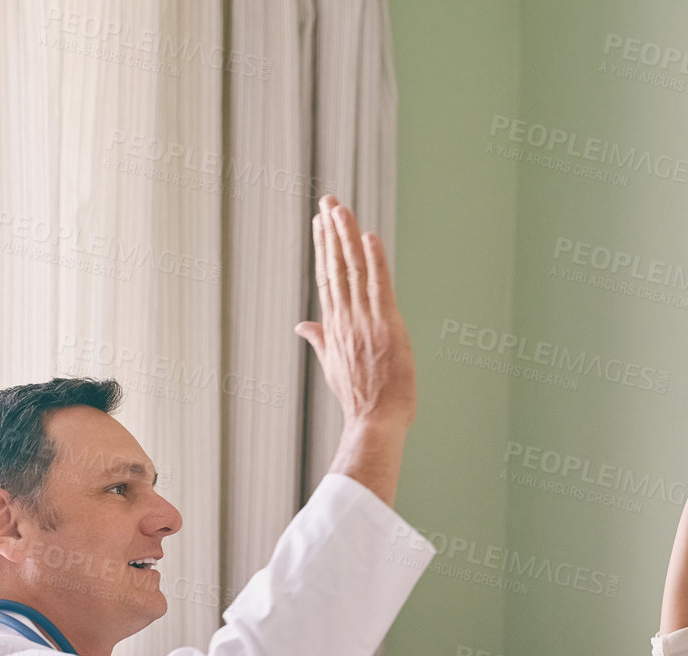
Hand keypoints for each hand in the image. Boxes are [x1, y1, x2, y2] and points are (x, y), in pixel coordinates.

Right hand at [295, 195, 414, 433]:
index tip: (319, 224)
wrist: (374, 422)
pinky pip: (378, 286)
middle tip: (327, 201)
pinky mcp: (385, 326)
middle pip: (335, 267)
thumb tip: (302, 326)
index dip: (323, 249)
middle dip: (330, 232)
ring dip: (346, 237)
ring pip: (353, 271)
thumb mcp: (332, 367)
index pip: (326, 279)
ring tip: (339, 208)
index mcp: (333, 328)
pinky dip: (374, 261)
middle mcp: (345, 320)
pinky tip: (368, 236)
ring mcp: (363, 321)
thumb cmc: (360, 400)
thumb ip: (319, 341)